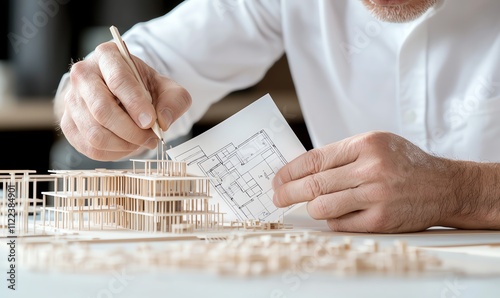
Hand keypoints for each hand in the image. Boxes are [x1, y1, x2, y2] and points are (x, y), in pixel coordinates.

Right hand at [57, 41, 191, 160]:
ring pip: (95, 133)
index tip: (151, 121)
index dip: (136, 104)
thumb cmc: (145, 88)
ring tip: (141, 141)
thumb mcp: (167, 88)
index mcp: (108, 56)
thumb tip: (163, 121)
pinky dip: (113, 153)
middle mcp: (83, 75)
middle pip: (102, 110)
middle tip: (151, 138)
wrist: (125, 95)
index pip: (119, 80)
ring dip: (124, 145)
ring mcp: (71, 100)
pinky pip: (89, 147)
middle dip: (131, 131)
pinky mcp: (67, 124)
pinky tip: (126, 145)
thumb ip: (174, 101)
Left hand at [272, 131, 470, 232]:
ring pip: (323, 206)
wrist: (444, 186)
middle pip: (314, 184)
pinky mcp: (381, 220)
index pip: (315, 159)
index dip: (290, 171)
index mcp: (366, 145)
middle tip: (278, 197)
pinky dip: (332, 219)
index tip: (278, 179)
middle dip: (288, 193)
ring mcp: (376, 196)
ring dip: (310, 208)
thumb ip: (342, 155)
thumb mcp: (376, 144)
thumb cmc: (405, 163)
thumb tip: (302, 171)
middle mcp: (371, 169)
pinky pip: (340, 223)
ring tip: (309, 206)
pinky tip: (334, 214)